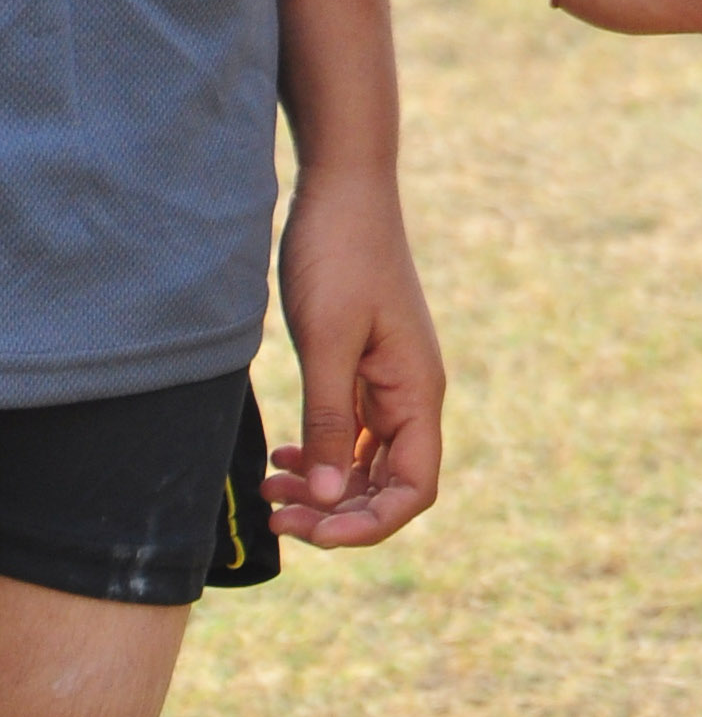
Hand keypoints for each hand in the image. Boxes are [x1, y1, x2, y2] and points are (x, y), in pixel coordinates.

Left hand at [267, 164, 444, 547]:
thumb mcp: (327, 341)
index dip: (369, 525)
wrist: (343, 186)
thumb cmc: (339, 255)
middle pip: (389, 485)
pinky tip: (282, 460)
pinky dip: (320, 455)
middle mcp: (411, 393)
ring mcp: (389, 381)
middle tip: (276, 519)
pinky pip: (352, 433)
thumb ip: (329, 421)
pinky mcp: (365, 367)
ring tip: (269, 494)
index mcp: (417, 391)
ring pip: (366, 462)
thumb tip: (328, 500)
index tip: (312, 529)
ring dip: (323, 489)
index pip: (413, 488)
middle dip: (337, 514)